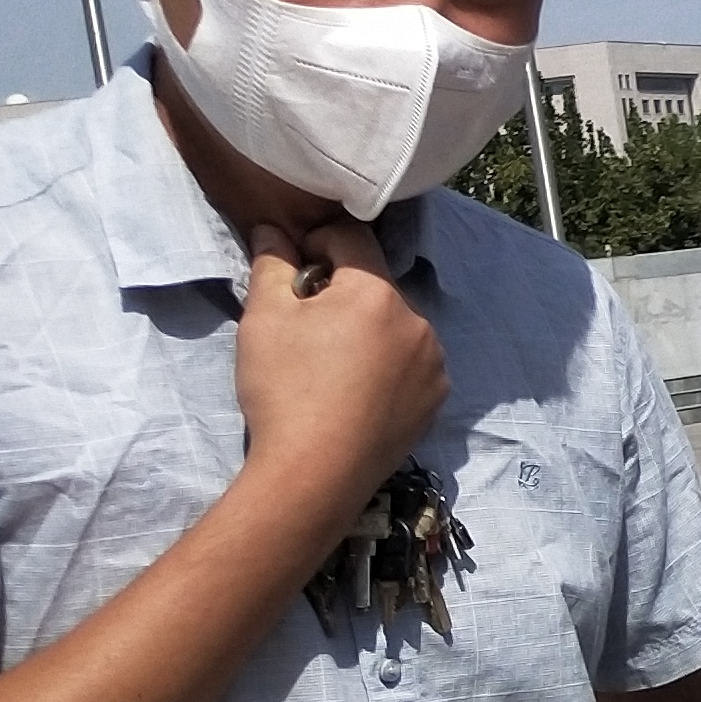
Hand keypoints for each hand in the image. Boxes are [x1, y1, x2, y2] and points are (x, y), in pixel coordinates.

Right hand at [236, 220, 445, 518]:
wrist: (315, 472)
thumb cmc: (284, 388)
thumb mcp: (264, 318)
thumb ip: (272, 264)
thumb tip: (274, 229)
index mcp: (377, 292)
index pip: (351, 238)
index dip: (316, 243)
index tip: (293, 269)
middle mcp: (418, 321)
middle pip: (374, 287)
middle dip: (341, 294)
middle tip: (305, 327)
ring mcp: (434, 363)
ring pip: (394, 327)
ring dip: (366, 331)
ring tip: (328, 366)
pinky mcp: (436, 398)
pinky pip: (410, 365)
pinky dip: (385, 366)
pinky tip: (354, 393)